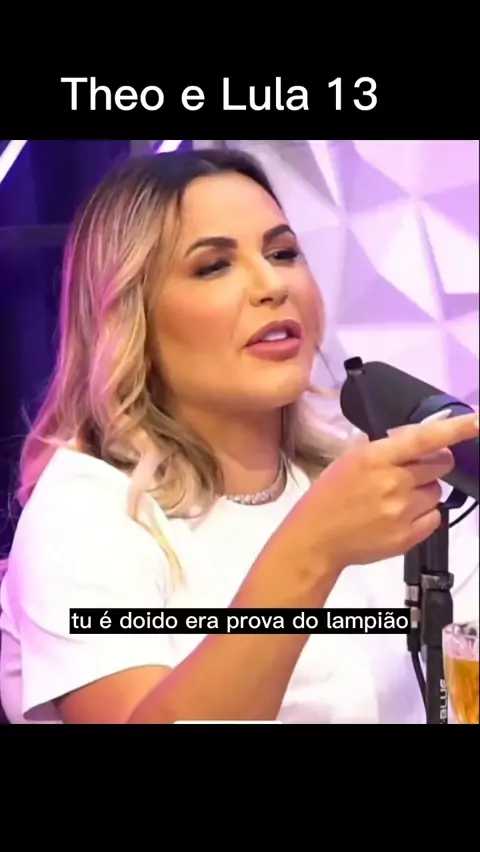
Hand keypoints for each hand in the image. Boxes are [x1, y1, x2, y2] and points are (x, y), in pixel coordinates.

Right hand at [288, 413, 478, 571]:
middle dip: (431, 464)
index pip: (424, 438)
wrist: (317, 538)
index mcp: (376, 457)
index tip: (478, 421)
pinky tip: (399, 515)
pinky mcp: (408, 536)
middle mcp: (393, 483)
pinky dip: (423, 514)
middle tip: (408, 472)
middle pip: (440, 464)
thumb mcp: (352, 459)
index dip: (455, 428)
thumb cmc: (331, 495)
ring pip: (437, 492)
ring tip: (395, 499)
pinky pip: (435, 517)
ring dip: (424, 491)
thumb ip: (388, 447)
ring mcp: (402, 512)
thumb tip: (423, 436)